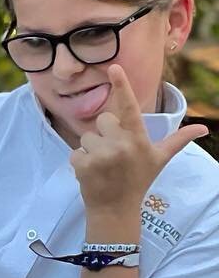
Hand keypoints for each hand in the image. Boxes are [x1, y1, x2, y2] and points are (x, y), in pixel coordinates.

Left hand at [70, 64, 206, 229]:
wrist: (115, 209)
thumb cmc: (138, 180)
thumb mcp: (159, 158)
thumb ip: (178, 139)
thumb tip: (203, 128)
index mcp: (138, 139)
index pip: (130, 107)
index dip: (121, 86)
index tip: (113, 68)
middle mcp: (120, 145)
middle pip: (103, 120)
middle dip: (105, 133)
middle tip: (114, 153)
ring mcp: (101, 155)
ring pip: (87, 136)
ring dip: (92, 148)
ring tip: (103, 165)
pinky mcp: (83, 165)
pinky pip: (75, 151)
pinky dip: (80, 161)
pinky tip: (91, 173)